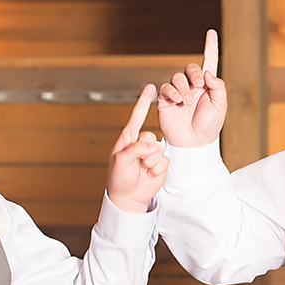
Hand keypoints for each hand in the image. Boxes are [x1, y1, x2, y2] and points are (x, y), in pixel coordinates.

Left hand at [107, 83, 169, 212]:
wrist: (129, 197)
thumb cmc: (119, 178)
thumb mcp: (121, 160)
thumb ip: (136, 148)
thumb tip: (153, 144)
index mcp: (127, 138)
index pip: (137, 116)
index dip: (144, 101)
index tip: (151, 87)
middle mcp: (140, 143)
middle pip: (150, 136)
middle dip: (145, 151)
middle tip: (138, 163)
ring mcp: (151, 153)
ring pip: (159, 149)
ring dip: (151, 162)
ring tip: (142, 170)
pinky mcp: (160, 163)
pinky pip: (165, 160)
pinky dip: (157, 169)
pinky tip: (149, 174)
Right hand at [157, 29, 226, 148]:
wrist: (193, 143)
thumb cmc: (209, 126)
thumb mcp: (220, 106)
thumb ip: (217, 86)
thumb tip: (207, 71)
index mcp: (208, 85)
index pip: (209, 62)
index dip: (210, 46)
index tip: (211, 32)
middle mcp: (193, 86)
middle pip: (190, 68)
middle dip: (194, 74)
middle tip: (199, 86)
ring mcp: (179, 92)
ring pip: (177, 77)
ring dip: (183, 87)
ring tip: (187, 102)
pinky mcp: (166, 100)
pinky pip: (165, 87)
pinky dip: (172, 91)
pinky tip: (178, 101)